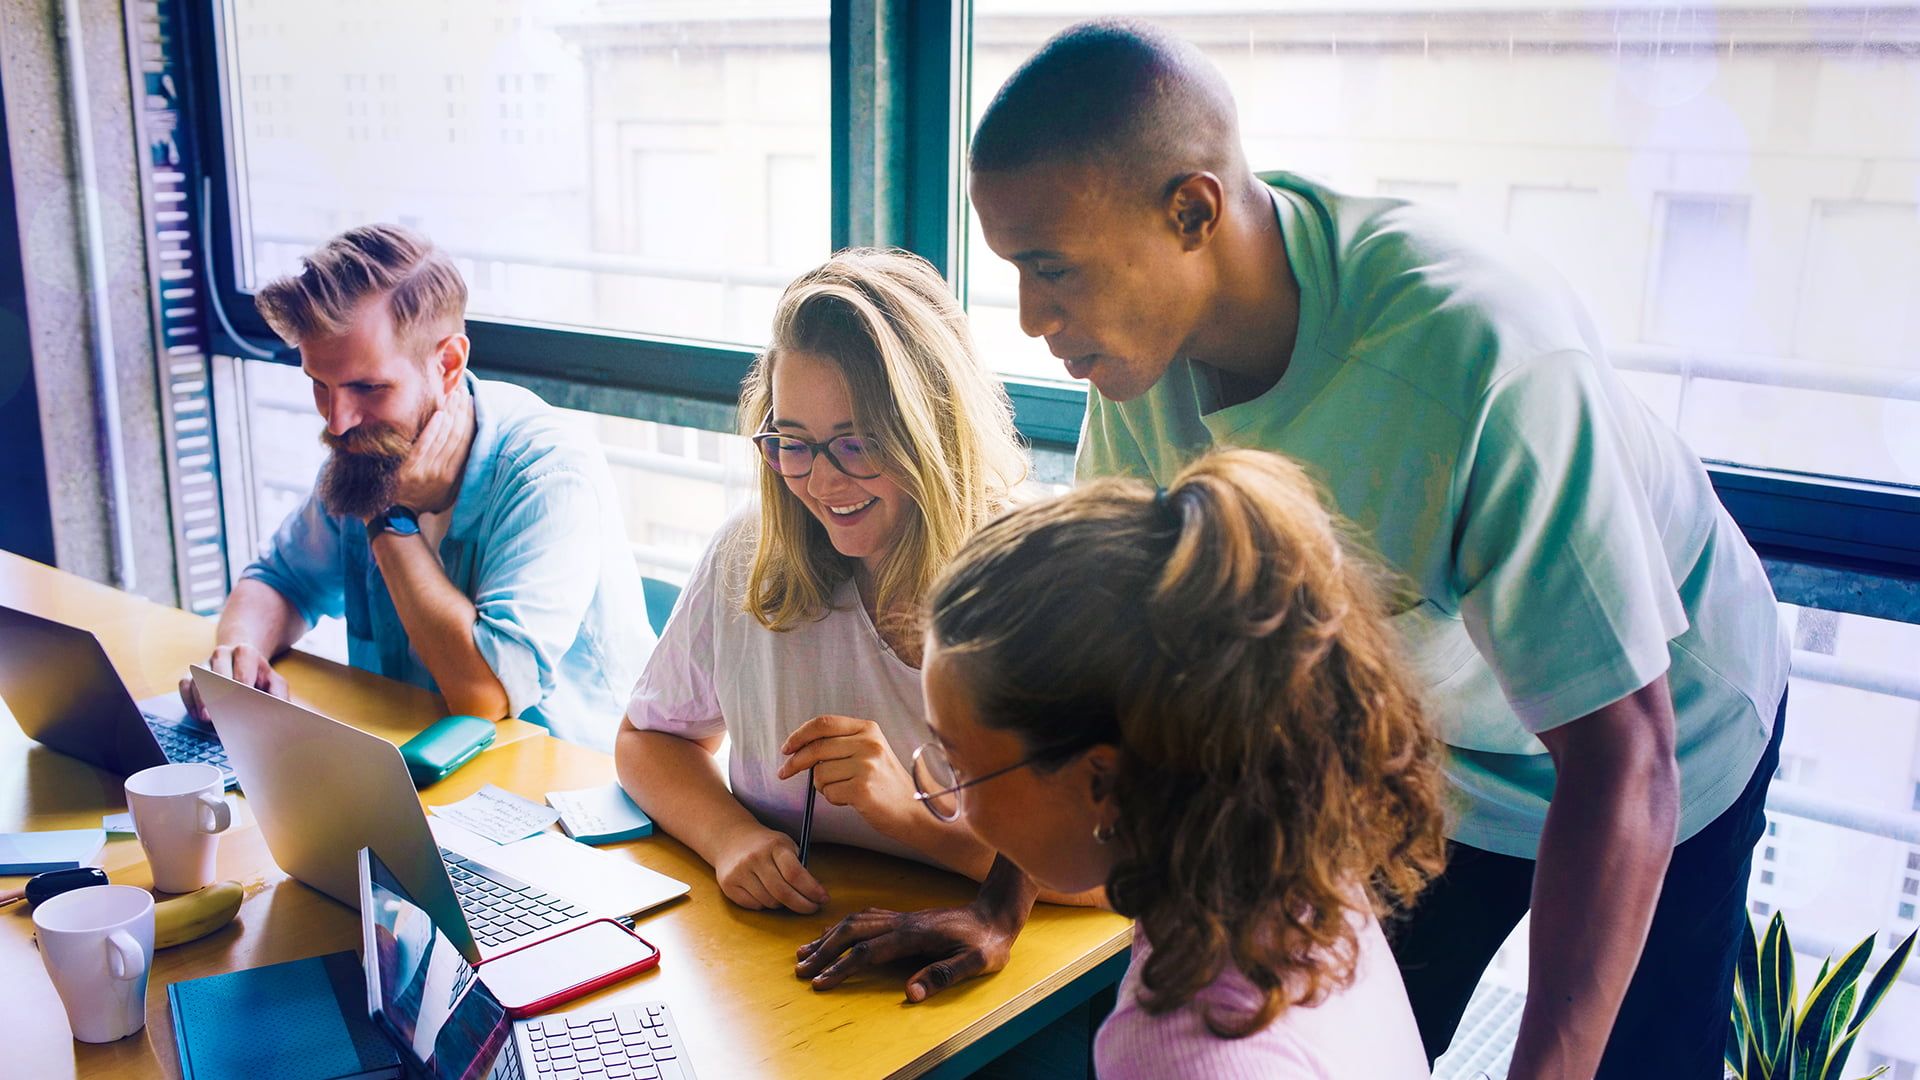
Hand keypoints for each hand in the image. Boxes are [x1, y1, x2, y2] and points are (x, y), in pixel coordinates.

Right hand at [179, 643, 286, 720]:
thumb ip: (280, 695)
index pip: (241, 671)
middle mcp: (222, 654)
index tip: (242, 704)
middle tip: (220, 711)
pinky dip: (189, 701)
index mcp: (245, 652)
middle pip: (217, 672)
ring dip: (201, 699)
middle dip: (219, 693)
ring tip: (207, 717)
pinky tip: (198, 715)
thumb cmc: (260, 676)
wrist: (242, 660)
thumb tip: (279, 712)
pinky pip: (184, 685)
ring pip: (198, 679)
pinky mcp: (190, 675)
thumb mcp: (276, 682)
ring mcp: (204, 664)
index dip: (241, 689)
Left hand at [389, 388, 472, 515]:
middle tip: (465, 393)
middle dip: (462, 412)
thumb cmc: (418, 501)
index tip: (472, 404)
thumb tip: (466, 449)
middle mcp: (442, 473)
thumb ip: (456, 473)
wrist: (391, 516)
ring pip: (444, 437)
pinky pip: (425, 445)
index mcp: (452, 476)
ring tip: (454, 396)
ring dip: (451, 414)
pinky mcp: (409, 468)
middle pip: (457, 437)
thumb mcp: (444, 493)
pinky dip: (433, 429)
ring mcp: (426, 470)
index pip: (466, 444)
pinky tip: (440, 413)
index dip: (471, 423)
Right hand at [713, 823, 830, 913]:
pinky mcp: (728, 885)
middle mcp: (755, 858)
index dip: (812, 890)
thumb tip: (815, 892)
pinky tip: (765, 893)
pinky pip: (754, 906)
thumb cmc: (766, 845)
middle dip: (802, 905)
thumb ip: (799, 865)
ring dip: (781, 904)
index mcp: (774, 846)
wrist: (731, 838)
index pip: (795, 874)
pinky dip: (764, 905)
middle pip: (783, 893)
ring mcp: (739, 872)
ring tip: (783, 894)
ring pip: (769, 902)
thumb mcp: (785, 845)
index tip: (823, 899)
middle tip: (812, 907)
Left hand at [778, 715, 914, 832]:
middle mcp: (869, 743)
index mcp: (868, 729)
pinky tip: (851, 800)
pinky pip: (829, 792)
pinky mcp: (862, 789)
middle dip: (795, 762)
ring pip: (819, 773)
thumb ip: (842, 743)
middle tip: (784, 773)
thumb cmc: (885, 783)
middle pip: (816, 748)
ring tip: (843, 789)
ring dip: (822, 786)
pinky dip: (833, 799)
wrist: (913, 810)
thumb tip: (800, 747)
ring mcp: (867, 766)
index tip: (786, 748)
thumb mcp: (870, 751)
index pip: (823, 723)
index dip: (799, 735)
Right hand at [795, 902, 1021, 1002]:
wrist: (997, 913)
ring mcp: (902, 918)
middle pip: (851, 931)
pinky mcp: (905, 918)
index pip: (867, 952)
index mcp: (914, 935)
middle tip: (800, 970)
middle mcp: (902, 923)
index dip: (841, 967)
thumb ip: (943, 975)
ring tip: (804, 952)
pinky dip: (844, 926)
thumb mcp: (975, 963)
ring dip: (828, 936)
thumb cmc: (988, 942)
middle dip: (823, 951)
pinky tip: (834, 932)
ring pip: (855, 921)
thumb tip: (911, 992)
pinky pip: (866, 918)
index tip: (819, 982)